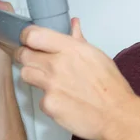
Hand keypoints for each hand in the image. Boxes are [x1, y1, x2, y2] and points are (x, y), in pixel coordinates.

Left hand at [15, 18, 135, 139]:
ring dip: (34, 75)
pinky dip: (48, 99)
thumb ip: (78, 40)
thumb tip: (74, 25)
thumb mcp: (96, 55)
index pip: (33, 35)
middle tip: (35, 60)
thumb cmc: (110, 86)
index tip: (29, 40)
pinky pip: (39, 98)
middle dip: (26, 55)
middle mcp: (57, 64)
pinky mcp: (48, 104)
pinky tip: (62, 99)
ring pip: (25, 74)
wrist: (116, 114)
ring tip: (48, 80)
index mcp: (70, 48)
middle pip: (23, 54)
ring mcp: (50, 85)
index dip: (27, 37)